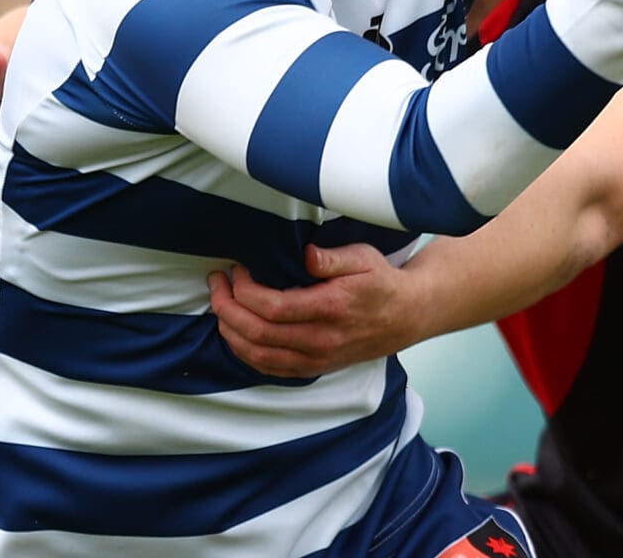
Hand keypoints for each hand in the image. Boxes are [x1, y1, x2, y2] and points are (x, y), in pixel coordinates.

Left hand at [209, 243, 415, 377]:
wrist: (406, 317)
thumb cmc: (381, 282)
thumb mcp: (363, 258)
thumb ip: (332, 257)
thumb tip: (305, 254)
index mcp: (330, 308)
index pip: (273, 307)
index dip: (245, 291)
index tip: (237, 271)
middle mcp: (320, 339)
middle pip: (258, 333)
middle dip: (227, 308)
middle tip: (216, 284)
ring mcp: (316, 358)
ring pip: (258, 355)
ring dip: (230, 332)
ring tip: (219, 306)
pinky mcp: (313, 368)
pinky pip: (269, 368)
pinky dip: (244, 353)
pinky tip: (234, 333)